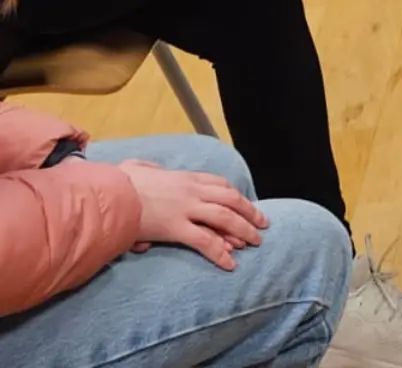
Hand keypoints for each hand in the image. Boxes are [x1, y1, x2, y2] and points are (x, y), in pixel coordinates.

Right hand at [118, 160, 267, 270]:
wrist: (109, 194)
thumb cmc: (118, 182)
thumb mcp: (137, 167)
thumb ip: (147, 168)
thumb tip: (146, 169)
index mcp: (184, 177)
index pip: (219, 184)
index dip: (235, 196)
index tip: (245, 205)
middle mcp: (191, 191)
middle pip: (230, 199)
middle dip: (249, 212)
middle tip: (262, 224)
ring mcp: (186, 209)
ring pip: (225, 219)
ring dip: (244, 230)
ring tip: (256, 242)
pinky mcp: (176, 228)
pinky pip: (205, 242)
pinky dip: (220, 253)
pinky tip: (230, 264)